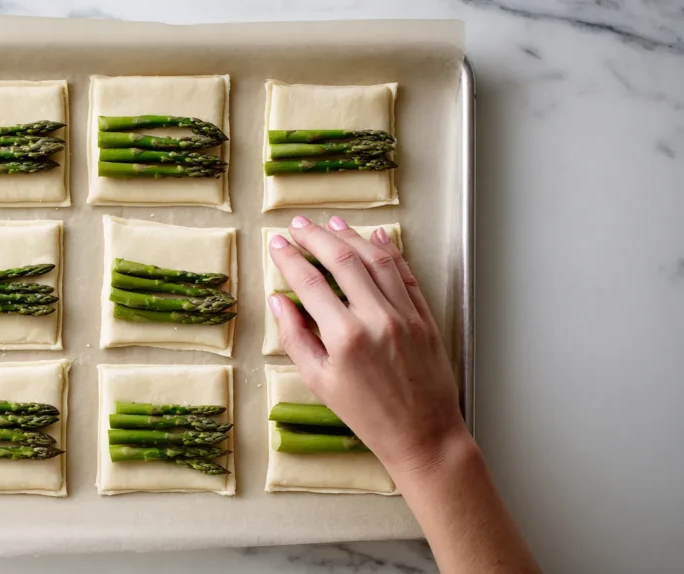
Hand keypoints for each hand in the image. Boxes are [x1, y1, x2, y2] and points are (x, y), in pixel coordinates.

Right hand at [267, 215, 467, 475]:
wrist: (422, 435)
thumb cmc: (367, 416)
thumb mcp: (319, 383)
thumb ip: (295, 338)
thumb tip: (279, 302)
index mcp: (344, 337)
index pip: (310, 282)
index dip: (290, 258)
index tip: (278, 244)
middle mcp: (376, 318)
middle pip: (342, 260)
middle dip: (316, 237)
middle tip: (299, 225)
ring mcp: (405, 314)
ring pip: (375, 259)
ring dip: (351, 236)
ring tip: (331, 223)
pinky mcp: (424, 316)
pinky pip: (405, 274)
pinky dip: (390, 252)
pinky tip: (376, 238)